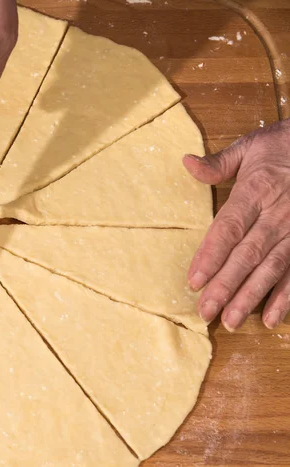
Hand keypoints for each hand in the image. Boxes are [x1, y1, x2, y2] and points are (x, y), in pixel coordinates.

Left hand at [184, 118, 289, 330]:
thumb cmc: (284, 145)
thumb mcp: (251, 146)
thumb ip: (218, 163)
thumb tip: (186, 163)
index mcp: (256, 190)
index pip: (228, 228)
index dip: (210, 256)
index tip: (193, 281)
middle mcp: (278, 215)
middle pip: (247, 255)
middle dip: (225, 286)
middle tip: (205, 312)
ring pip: (272, 268)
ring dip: (251, 297)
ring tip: (230, 321)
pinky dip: (285, 297)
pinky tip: (271, 318)